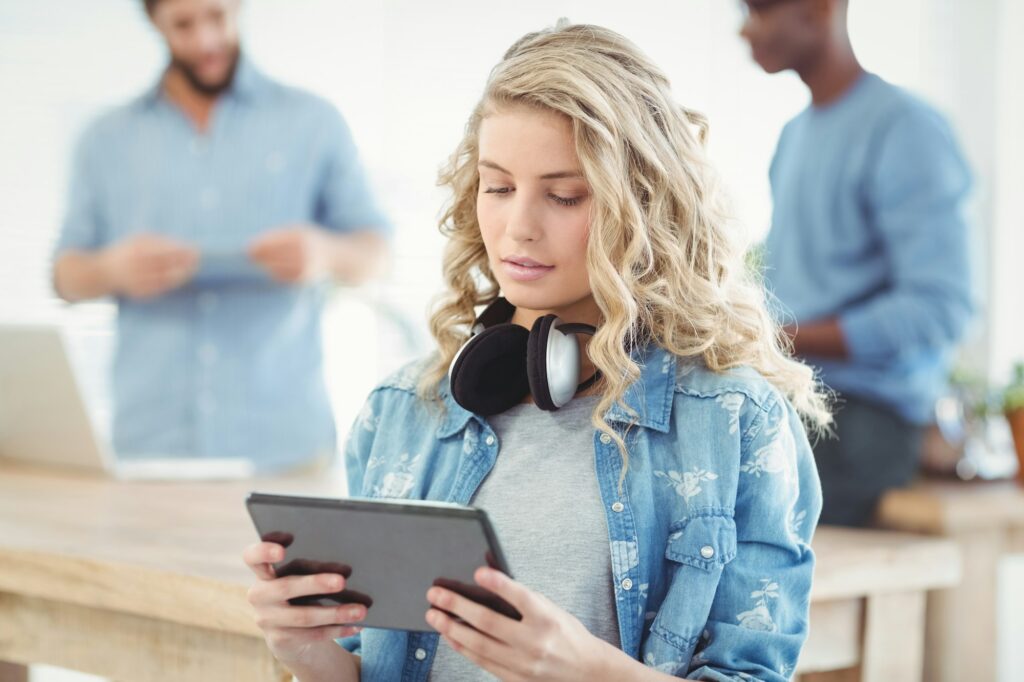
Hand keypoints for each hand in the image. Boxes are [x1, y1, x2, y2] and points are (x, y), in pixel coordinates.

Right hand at [101, 233, 197, 298]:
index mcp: (136, 250)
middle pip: (166, 264)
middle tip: (198, 259)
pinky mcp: (140, 292)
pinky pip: (161, 288)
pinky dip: (173, 283)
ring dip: (182, 274)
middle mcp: (136, 265)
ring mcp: (137, 280)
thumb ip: (159, 241)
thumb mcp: (138, 240)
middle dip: (184, 262)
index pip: (164, 250)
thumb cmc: (126, 252)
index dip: (181, 250)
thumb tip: (184, 245)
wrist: (103, 273)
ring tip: (193, 269)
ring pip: (166, 278)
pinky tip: (182, 277)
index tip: (195, 249)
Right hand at [243, 541, 366, 670]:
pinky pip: (312, 635)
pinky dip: (337, 629)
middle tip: (342, 581)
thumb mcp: (301, 576)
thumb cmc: (301, 591)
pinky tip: (356, 625)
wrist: (288, 632)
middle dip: (315, 584)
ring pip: (303, 616)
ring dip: (335, 613)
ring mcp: (267, 620)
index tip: (283, 550)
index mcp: (263, 571)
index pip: (253, 557)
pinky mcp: (280, 640)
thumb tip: (347, 568)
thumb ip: (313, 568)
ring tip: (360, 610)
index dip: (264, 551)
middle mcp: (259, 595)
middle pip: (285, 587)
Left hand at [247, 225, 329, 283]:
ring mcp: (304, 266)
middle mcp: (304, 251)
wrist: (337, 257)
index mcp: (301, 236)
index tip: (247, 248)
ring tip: (259, 263)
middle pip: (274, 256)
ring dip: (265, 266)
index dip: (259, 246)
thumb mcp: (299, 231)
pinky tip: (271, 270)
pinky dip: (274, 274)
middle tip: (249, 257)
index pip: (274, 241)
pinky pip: (282, 277)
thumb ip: (279, 236)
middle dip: (259, 257)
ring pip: (276, 268)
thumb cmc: (311, 241)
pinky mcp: (303, 278)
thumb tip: (253, 246)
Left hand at [425, 567, 616, 680]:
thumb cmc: (567, 635)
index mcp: (547, 618)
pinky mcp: (516, 679)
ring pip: (479, 644)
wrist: (587, 672)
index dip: (498, 583)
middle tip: (435, 594)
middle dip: (457, 606)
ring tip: (434, 615)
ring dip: (452, 628)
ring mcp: (524, 663)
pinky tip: (450, 636)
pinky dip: (463, 648)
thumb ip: (523, 597)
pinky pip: (483, 662)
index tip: (478, 572)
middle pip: (489, 621)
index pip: (520, 596)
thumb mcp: (552, 608)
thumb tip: (490, 576)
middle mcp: (535, 641)